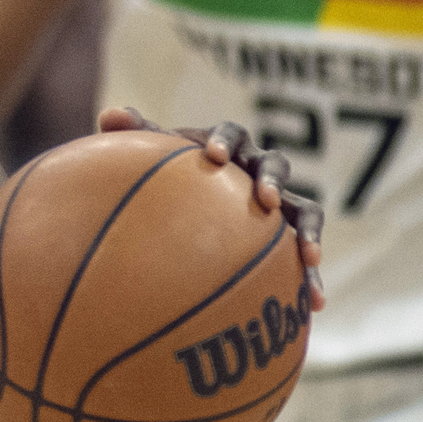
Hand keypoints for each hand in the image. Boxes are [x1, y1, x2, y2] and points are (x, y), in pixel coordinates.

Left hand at [98, 108, 326, 308]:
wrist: (190, 204)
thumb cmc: (169, 177)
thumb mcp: (152, 159)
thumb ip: (135, 136)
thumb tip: (108, 115)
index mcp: (228, 146)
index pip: (231, 134)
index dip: (226, 141)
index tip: (215, 156)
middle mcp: (258, 169)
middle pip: (275, 165)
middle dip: (272, 180)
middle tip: (266, 199)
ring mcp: (278, 203)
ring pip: (305, 210)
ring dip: (309, 231)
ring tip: (310, 258)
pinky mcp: (288, 236)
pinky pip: (304, 255)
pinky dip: (310, 278)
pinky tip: (314, 305)